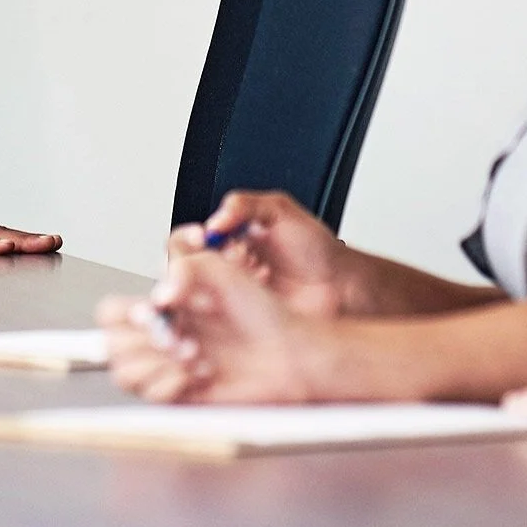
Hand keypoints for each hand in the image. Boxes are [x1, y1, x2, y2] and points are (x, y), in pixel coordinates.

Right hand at [97, 249, 330, 403]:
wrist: (292, 351)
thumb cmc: (263, 311)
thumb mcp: (220, 270)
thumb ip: (182, 269)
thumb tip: (158, 297)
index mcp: (163, 310)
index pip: (112, 313)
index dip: (125, 312)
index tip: (159, 309)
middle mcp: (162, 340)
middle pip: (110, 345)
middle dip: (142, 339)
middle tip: (177, 334)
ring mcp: (170, 370)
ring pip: (125, 373)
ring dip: (156, 363)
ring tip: (192, 353)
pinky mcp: (184, 397)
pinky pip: (153, 397)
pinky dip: (173, 383)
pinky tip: (202, 372)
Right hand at [166, 190, 350, 317]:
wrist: (343, 286)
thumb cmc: (318, 250)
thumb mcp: (281, 211)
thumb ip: (245, 204)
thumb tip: (215, 220)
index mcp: (225, 241)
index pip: (183, 241)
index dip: (188, 239)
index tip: (205, 236)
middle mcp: (223, 271)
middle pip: (182, 271)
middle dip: (205, 263)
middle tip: (237, 257)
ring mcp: (232, 299)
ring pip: (197, 298)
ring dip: (220, 285)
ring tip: (255, 274)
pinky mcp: (243, 322)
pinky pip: (219, 320)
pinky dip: (232, 308)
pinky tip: (258, 296)